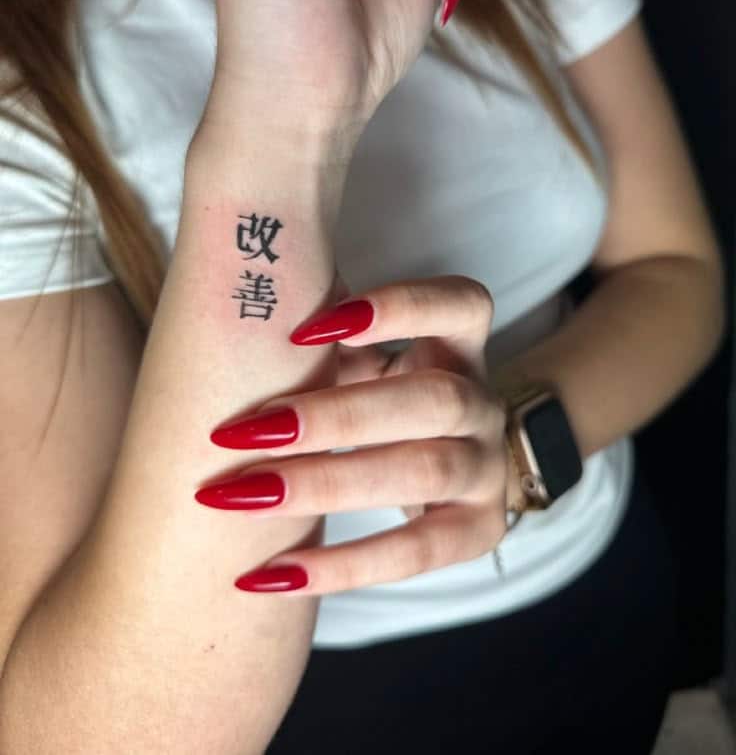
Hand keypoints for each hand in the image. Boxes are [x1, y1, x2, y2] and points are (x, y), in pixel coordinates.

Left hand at [195, 275, 523, 593]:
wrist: (417, 465)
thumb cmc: (365, 394)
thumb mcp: (351, 357)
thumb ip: (321, 335)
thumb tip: (239, 296)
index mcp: (457, 343)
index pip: (459, 305)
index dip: (398, 309)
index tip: (306, 328)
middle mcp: (482, 400)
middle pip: (432, 400)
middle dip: (334, 417)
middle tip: (244, 433)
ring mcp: (488, 466)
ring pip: (426, 470)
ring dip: (327, 483)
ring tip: (243, 496)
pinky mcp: (479, 530)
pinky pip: (417, 552)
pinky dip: (341, 566)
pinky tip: (271, 574)